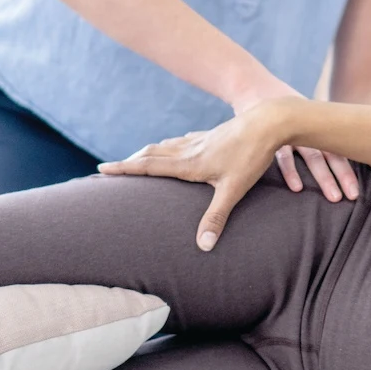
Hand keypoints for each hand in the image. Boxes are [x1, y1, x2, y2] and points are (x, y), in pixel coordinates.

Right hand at [99, 101, 300, 249]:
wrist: (268, 122)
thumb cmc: (251, 157)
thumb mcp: (233, 190)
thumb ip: (216, 218)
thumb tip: (203, 247)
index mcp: (189, 163)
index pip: (148, 167)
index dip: (124, 169)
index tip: (102, 168)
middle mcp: (189, 149)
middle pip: (152, 154)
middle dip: (130, 162)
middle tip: (112, 167)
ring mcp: (201, 139)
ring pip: (167, 145)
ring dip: (149, 152)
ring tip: (138, 159)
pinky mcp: (213, 134)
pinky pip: (184, 140)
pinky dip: (172, 145)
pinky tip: (177, 145)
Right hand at [229, 75, 358, 201]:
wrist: (251, 84)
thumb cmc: (282, 104)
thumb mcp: (304, 111)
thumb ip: (322, 127)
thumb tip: (348, 142)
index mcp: (318, 121)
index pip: (344, 139)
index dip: (361, 152)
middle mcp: (308, 125)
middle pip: (331, 152)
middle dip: (345, 174)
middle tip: (355, 195)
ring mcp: (289, 130)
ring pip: (311, 156)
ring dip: (324, 177)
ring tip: (335, 198)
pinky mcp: (268, 134)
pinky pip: (281, 156)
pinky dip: (290, 172)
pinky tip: (298, 189)